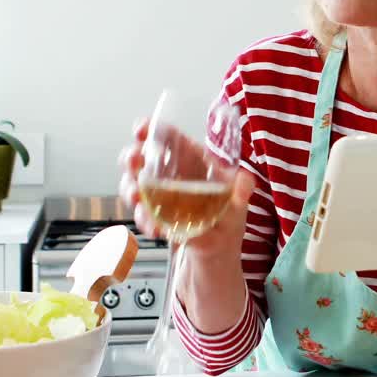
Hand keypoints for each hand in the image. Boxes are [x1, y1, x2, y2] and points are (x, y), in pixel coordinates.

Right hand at [117, 117, 255, 258]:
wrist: (218, 248)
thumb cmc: (228, 216)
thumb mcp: (238, 201)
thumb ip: (242, 190)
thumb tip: (245, 180)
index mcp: (189, 158)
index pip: (165, 136)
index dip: (149, 128)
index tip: (141, 130)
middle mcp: (169, 173)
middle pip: (139, 156)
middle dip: (131, 157)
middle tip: (134, 163)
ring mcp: (156, 194)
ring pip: (132, 184)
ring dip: (130, 190)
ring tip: (138, 200)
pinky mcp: (152, 216)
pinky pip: (140, 214)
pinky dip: (144, 221)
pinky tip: (156, 228)